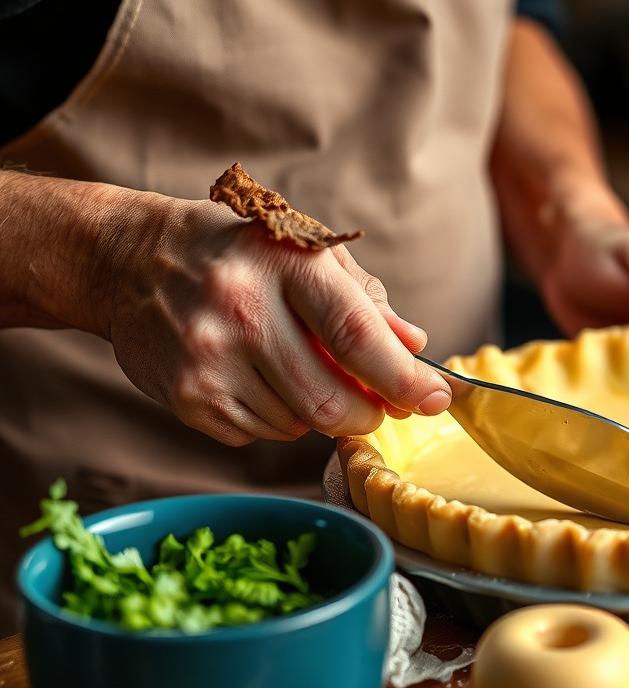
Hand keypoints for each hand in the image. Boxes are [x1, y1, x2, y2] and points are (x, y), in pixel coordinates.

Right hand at [105, 195, 451, 445]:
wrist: (132, 261)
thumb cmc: (240, 255)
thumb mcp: (305, 253)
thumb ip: (366, 301)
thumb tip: (415, 348)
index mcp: (284, 264)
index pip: (356, 334)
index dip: (403, 377)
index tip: (436, 398)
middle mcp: (241, 310)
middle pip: (330, 400)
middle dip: (369, 413)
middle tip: (379, 405)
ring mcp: (208, 359)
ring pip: (298, 425)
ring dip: (320, 415)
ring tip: (303, 375)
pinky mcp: (185, 397)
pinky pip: (259, 434)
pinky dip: (279, 420)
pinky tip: (262, 382)